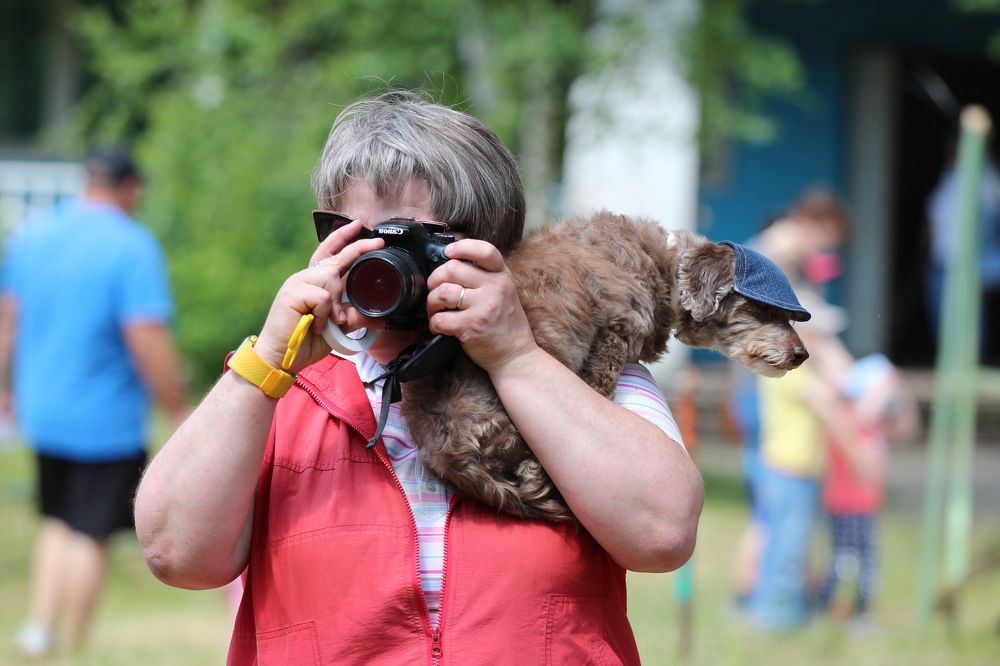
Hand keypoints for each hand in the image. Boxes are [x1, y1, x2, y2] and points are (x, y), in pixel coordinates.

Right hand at [254, 220, 384, 372]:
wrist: (280, 358)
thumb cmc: (304, 342)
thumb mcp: (336, 328)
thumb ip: (352, 317)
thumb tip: (379, 317)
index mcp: (313, 283)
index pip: (328, 253)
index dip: (342, 238)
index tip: (358, 225)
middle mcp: (304, 278)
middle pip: (333, 258)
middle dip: (357, 248)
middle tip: (378, 244)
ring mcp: (297, 284)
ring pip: (331, 278)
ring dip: (335, 302)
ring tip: (327, 322)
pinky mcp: (292, 293)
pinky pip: (322, 297)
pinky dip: (324, 314)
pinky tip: (315, 325)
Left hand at [425, 239, 536, 371]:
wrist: (516, 356)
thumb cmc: (506, 325)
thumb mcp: (505, 292)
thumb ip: (485, 277)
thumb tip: (452, 264)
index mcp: (502, 276)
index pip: (484, 250)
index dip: (462, 247)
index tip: (448, 253)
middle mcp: (494, 287)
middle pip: (452, 269)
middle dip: (435, 280)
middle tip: (435, 291)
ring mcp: (484, 306)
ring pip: (442, 292)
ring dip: (431, 302)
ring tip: (436, 310)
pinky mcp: (471, 326)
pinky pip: (440, 318)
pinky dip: (434, 323)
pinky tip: (440, 327)